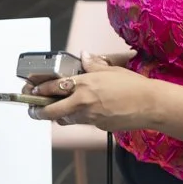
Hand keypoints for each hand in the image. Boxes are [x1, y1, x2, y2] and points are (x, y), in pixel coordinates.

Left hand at [30, 54, 156, 130]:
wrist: (150, 105)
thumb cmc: (133, 86)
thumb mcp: (111, 70)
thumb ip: (93, 65)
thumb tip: (84, 56)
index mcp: (83, 84)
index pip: (53, 87)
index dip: (39, 89)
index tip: (32, 90)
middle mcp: (82, 102)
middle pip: (52, 111)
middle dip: (39, 111)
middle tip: (33, 110)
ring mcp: (89, 117)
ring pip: (66, 119)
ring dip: (59, 116)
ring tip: (56, 112)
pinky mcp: (98, 127)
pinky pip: (83, 123)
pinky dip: (80, 118)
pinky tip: (86, 112)